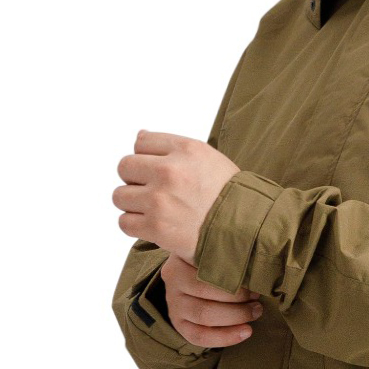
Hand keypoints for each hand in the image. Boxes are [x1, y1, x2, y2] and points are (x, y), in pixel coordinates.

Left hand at [113, 130, 239, 262]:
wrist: (248, 232)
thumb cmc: (229, 196)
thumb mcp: (208, 158)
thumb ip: (173, 148)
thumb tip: (138, 137)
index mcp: (186, 149)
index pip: (141, 142)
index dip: (149, 158)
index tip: (160, 173)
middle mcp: (171, 171)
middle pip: (125, 167)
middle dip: (136, 180)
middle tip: (155, 193)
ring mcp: (160, 200)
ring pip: (120, 196)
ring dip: (134, 205)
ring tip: (155, 211)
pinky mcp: (156, 228)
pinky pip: (125, 222)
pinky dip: (136, 226)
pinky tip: (153, 227)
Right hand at [162, 252, 262, 347]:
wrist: (198, 273)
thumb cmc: (218, 259)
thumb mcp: (220, 248)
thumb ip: (231, 251)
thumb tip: (259, 260)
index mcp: (181, 257)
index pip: (207, 268)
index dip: (233, 278)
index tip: (254, 279)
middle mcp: (172, 279)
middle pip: (205, 292)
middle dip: (238, 298)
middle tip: (258, 298)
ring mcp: (173, 303)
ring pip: (204, 315)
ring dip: (236, 316)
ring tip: (256, 312)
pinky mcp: (178, 323)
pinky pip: (199, 337)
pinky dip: (225, 338)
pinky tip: (245, 333)